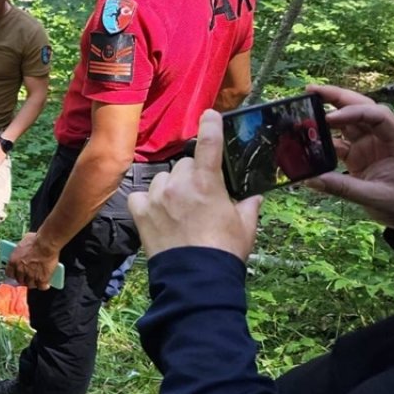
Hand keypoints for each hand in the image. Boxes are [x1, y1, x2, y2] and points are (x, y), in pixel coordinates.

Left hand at [7, 232, 58, 289]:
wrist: (46, 244)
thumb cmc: (35, 240)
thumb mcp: (22, 243)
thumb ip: (20, 250)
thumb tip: (23, 250)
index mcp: (13, 261)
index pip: (9, 273)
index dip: (14, 274)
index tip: (17, 274)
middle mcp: (20, 270)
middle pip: (20, 280)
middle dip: (24, 279)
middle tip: (28, 276)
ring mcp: (31, 275)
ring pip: (30, 285)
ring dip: (33, 283)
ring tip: (37, 280)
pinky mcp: (42, 279)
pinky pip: (41, 287)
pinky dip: (43, 286)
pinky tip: (46, 284)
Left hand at [128, 110, 262, 260]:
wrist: (195, 278)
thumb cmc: (224, 251)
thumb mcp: (246, 226)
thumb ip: (248, 206)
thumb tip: (252, 197)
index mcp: (208, 183)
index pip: (209, 144)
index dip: (210, 126)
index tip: (209, 115)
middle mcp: (179, 184)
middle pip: (185, 164)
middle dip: (193, 175)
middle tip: (201, 196)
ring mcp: (157, 196)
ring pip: (163, 178)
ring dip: (170, 187)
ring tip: (179, 209)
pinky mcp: (140, 211)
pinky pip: (141, 195)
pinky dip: (147, 201)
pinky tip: (158, 214)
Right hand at [304, 84, 393, 227]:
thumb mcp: (376, 197)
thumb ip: (344, 188)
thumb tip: (310, 179)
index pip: (377, 116)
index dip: (353, 113)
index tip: (328, 119)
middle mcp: (383, 138)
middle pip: (362, 108)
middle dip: (337, 97)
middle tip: (310, 91)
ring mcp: (370, 145)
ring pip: (348, 121)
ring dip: (327, 113)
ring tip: (304, 105)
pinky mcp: (358, 155)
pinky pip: (338, 142)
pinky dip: (322, 139)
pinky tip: (306, 140)